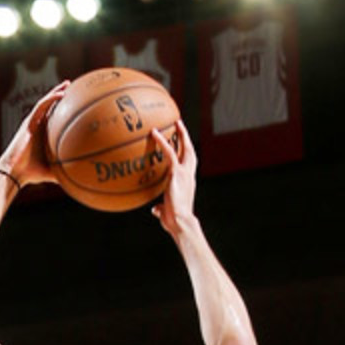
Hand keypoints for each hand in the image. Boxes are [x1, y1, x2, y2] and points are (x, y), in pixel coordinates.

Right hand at [0, 81, 69, 187]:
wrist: (15, 171)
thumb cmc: (31, 173)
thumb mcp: (53, 171)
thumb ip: (65, 172)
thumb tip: (81, 179)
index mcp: (43, 136)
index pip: (54, 119)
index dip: (63, 111)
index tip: (76, 105)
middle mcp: (38, 127)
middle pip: (50, 107)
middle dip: (60, 97)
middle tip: (72, 89)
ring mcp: (33, 123)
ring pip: (46, 103)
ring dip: (56, 92)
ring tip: (67, 84)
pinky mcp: (29, 121)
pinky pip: (41, 106)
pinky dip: (51, 98)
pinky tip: (62, 94)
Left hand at [150, 120, 198, 234]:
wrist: (180, 221)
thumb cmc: (173, 221)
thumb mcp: (166, 213)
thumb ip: (161, 208)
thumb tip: (155, 210)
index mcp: (187, 183)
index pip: (188, 164)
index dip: (186, 153)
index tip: (182, 145)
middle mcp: (189, 175)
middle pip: (191, 152)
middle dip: (186, 138)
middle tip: (180, 126)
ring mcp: (185, 173)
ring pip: (185, 148)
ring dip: (181, 134)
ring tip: (175, 122)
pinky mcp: (177, 172)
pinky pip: (169, 152)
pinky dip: (162, 142)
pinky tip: (154, 133)